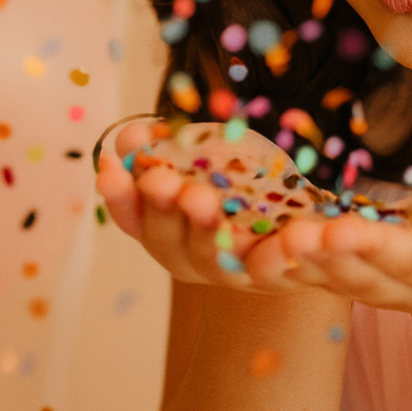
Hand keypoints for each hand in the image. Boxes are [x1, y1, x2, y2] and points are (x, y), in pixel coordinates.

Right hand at [96, 120, 314, 292]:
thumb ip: (170, 148)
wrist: (302, 223)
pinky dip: (274, 252)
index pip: (133, 218)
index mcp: (166, 229)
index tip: (109, 170)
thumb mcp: (209, 155)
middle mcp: (190, 257)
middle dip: (161, 207)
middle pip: (165, 239)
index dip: (120, 196)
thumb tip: (131, 134)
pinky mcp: (272, 276)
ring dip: (204, 229)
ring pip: (210, 258)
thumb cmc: (246, 183)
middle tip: (161, 181)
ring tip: (204, 200)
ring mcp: (230, 271)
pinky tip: (284, 233)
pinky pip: (270, 269)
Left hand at [257, 154, 411, 319]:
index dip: (376, 247)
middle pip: (355, 273)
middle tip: (291, 233)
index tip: (345, 230)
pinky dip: (267, 263)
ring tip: (258, 242)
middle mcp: (399, 282)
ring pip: (321, 278)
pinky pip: (298, 272)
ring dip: (288, 263)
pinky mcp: (337, 272)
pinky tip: (235, 244)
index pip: (409, 258)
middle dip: (322, 254)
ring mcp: (365, 282)